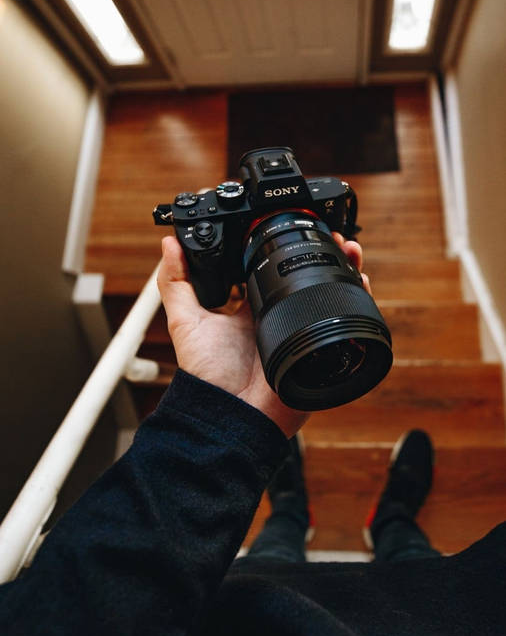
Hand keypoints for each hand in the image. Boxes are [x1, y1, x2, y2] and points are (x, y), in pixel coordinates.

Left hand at [157, 234, 370, 438]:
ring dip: (342, 269)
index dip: (284, 245)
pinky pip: (341, 320)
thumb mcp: (185, 322)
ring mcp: (297, 330)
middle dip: (322, 252)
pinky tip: (360, 281)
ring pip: (326, 293)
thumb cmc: (207, 375)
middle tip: (333, 234)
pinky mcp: (316, 348)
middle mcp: (275, 315)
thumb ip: (176, 282)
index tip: (293, 222)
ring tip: (350, 250)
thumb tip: (169, 241)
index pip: (270, 267)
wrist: (235, 414)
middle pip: (304, 276)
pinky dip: (355, 299)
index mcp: (248, 306)